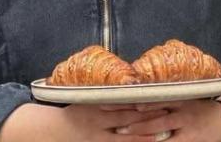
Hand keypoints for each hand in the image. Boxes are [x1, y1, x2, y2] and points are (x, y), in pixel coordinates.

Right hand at [0, 102, 168, 141]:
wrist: (51, 132)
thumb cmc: (73, 112)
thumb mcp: (87, 100)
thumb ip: (107, 95)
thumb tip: (130, 84)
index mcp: (97, 107)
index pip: (124, 103)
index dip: (143, 102)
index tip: (160, 99)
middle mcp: (98, 124)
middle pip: (128, 121)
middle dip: (149, 119)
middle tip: (169, 115)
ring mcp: (98, 140)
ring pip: (126, 140)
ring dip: (145, 138)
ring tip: (163, 136)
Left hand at [114, 99, 220, 141]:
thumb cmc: (202, 109)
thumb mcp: (188, 99)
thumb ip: (168, 99)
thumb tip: (140, 100)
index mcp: (180, 100)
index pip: (155, 100)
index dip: (136, 102)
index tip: (119, 103)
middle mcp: (183, 114)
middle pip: (155, 119)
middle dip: (135, 124)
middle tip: (118, 126)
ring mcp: (187, 131)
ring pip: (161, 136)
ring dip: (142, 136)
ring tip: (125, 136)